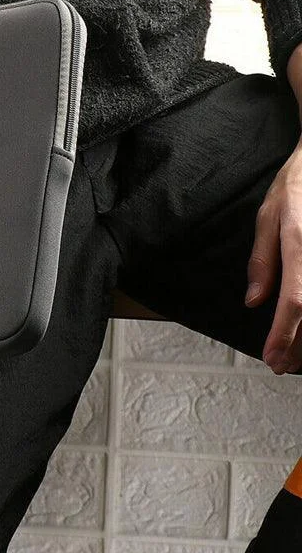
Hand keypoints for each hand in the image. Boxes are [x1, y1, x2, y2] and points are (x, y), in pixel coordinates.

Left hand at [244, 42, 301, 373]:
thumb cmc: (296, 187)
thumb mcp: (268, 217)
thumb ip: (263, 261)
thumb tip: (254, 301)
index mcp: (300, 243)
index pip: (295, 300)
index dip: (284, 334)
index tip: (272, 358)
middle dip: (298, 345)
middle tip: (281, 365)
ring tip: (295, 356)